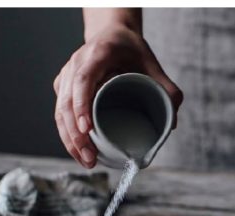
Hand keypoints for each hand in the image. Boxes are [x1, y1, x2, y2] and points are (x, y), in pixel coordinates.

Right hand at [53, 24, 181, 167]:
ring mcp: (67, 75)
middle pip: (67, 101)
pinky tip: (79, 152)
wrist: (112, 35)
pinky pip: (60, 112)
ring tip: (87, 161)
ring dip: (70, 139)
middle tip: (90, 157)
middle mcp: (76, 63)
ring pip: (60, 110)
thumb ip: (167, 89)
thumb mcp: (153, 64)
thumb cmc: (131, 50)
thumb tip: (174, 123)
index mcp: (98, 54)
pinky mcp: (64, 87)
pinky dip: (68, 134)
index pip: (83, 80)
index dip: (82, 105)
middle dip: (76, 133)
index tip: (87, 129)